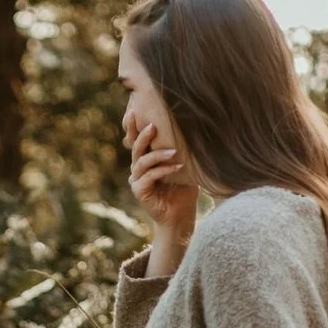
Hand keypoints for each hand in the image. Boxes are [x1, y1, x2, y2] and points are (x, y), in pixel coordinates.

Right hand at [128, 121, 198, 269]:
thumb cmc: (184, 191)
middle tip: (153, 125)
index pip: (137, 141)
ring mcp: (137, 180)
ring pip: (142, 162)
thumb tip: (194, 128)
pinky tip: (177, 167)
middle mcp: (138, 169)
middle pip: (136, 148)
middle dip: (143, 135)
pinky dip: (163, 170)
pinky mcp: (140, 191)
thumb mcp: (184, 166)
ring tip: (174, 151)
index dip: (133, 127)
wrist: (180, 217)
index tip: (134, 110)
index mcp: (146, 160)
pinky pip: (149, 177)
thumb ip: (180, 151)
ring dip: (158, 154)